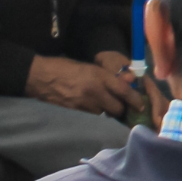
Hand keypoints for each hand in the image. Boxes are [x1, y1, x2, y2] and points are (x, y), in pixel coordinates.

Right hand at [27, 52, 146, 120]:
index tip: (140, 104)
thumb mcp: (90, 66)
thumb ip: (109, 75)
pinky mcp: (77, 111)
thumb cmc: (66, 67)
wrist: (41, 77)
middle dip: (121, 107)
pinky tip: (91, 104)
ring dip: (107, 110)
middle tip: (121, 103)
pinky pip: (93, 114)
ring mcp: (85, 103)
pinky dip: (96, 111)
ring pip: (105, 113)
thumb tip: (129, 80)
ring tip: (104, 102)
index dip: (135, 100)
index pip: (124, 91)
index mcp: (99, 76)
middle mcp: (94, 91)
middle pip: (117, 108)